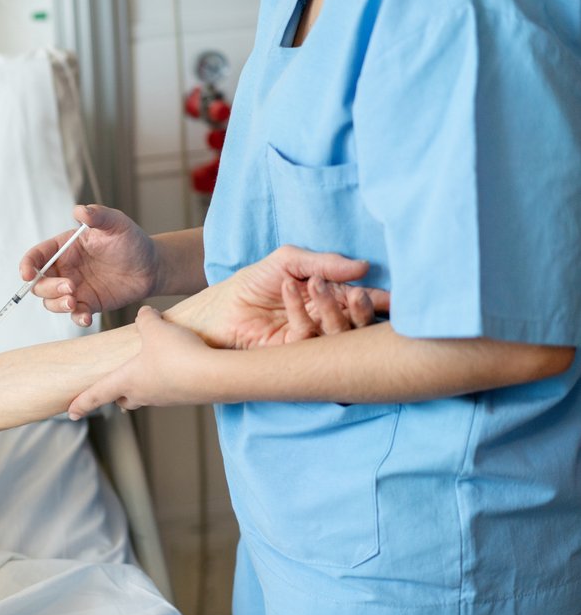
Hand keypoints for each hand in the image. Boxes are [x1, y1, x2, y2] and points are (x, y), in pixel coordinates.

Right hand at [19, 205, 158, 326]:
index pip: (37, 256)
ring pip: (51, 302)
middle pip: (39, 283)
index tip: (27, 274)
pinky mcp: (88, 304)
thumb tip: (79, 210)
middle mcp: (66, 269)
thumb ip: (97, 215)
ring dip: (57, 304)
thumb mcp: (116, 223)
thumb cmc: (132, 241)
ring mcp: (75, 288)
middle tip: (69, 287)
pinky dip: (76, 318)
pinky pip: (74, 314)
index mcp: (65, 248)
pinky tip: (86, 316)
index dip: (27, 264)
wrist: (151, 266)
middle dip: (47, 288)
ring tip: (74, 302)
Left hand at [67, 306, 211, 417]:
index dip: (82, 403)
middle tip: (115, 388)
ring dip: (146, 384)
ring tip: (152, 366)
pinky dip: (169, 379)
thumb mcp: (155, 328)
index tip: (70, 413)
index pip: (96, 394)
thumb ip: (145, 319)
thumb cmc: (178, 355)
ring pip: (148, 394)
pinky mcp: (186, 397)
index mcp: (127, 380)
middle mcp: (144, 394)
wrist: (215, 375)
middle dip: (117, 393)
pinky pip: (170, 390)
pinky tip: (180, 364)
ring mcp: (166, 398)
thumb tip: (144, 314)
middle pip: (123, 398)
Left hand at [172, 245, 389, 348]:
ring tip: (319, 285)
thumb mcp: (290, 261)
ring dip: (335, 309)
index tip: (395, 296)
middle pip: (358, 322)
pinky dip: (300, 308)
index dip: (380, 299)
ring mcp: (311, 339)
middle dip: (362, 307)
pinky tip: (288, 287)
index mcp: (331, 299)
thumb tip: (364, 267)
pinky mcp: (293, 353)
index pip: (363, 301)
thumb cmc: (254, 283)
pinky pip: (308, 335)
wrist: (220, 308)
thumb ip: (325, 262)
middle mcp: (326, 321)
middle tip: (358, 293)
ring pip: (339, 333)